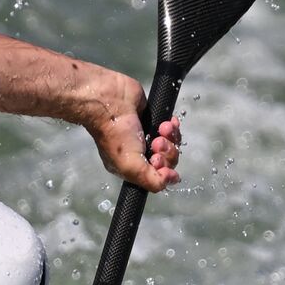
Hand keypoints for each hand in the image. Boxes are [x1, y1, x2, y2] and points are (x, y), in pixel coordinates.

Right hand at [83, 73, 181, 192]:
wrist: (111, 102)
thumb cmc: (115, 134)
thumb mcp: (131, 166)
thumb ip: (151, 180)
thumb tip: (168, 182)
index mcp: (130, 167)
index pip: (156, 177)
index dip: (164, 172)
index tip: (158, 162)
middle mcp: (139, 154)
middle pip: (167, 162)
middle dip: (167, 153)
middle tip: (157, 144)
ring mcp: (147, 137)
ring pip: (171, 146)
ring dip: (171, 139)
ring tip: (161, 130)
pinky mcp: (153, 121)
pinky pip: (172, 130)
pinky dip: (173, 128)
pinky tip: (167, 123)